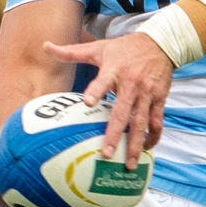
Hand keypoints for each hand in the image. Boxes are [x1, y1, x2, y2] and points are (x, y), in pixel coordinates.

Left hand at [40, 30, 173, 168]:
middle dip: (115, 133)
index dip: (96, 91)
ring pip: (141, 122)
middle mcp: (132, 83)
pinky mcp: (159, 99)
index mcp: (114, 70)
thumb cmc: (123, 48)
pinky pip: (157, 121)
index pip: (103, 81)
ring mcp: (147, 93)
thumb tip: (45, 45)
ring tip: (128, 163)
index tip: (87, 102)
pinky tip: (146, 150)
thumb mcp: (98, 47)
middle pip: (122, 111)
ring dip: (135, 143)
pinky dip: (153, 136)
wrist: (161, 43)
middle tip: (106, 153)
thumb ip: (71, 52)